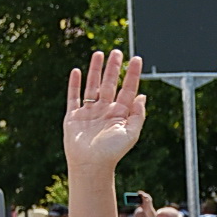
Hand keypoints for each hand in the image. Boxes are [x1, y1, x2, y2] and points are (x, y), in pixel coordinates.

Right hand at [64, 50, 145, 170]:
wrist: (91, 165)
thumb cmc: (112, 153)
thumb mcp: (131, 134)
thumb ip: (138, 115)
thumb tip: (142, 96)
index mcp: (119, 115)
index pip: (128, 89)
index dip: (132, 74)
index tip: (137, 59)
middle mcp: (105, 111)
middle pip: (110, 84)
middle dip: (113, 68)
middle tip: (117, 52)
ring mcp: (89, 113)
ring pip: (92, 86)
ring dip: (95, 70)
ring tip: (99, 54)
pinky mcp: (74, 116)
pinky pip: (74, 97)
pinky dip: (75, 84)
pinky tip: (77, 71)